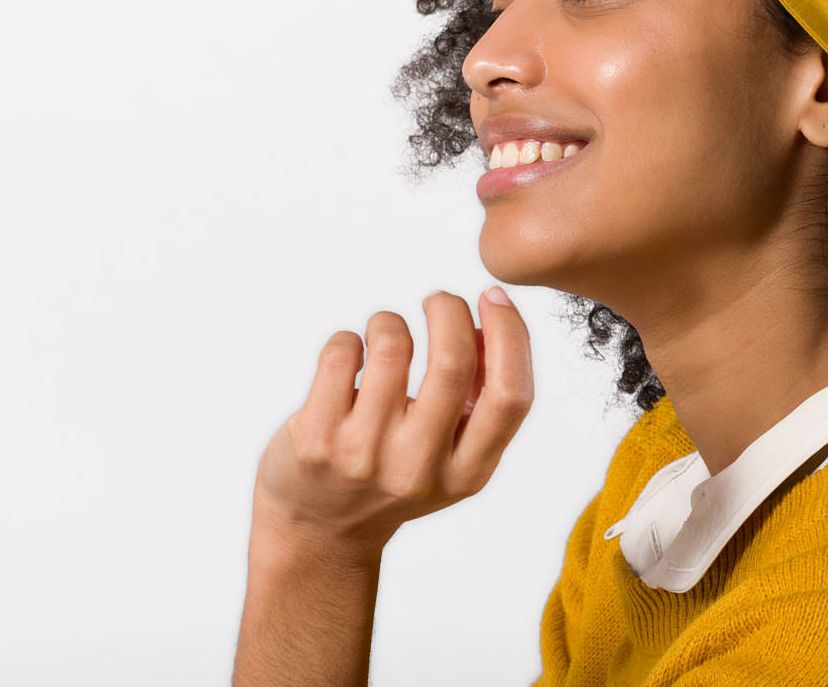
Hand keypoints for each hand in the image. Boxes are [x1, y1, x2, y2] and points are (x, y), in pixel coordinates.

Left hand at [252, 287, 534, 560]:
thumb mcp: (452, 457)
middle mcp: (418, 468)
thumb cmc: (393, 473)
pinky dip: (348, 339)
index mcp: (467, 473)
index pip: (510, 396)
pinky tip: (349, 358)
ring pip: (391, 347)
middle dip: (449, 310)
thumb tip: (488, 324)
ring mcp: (364, 455)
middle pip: (453, 363)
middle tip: (438, 301)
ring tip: (384, 334)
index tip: (494, 299)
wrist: (320, 529)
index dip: (511, 335)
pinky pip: (340, 353)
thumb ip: (479, 399)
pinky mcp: (315, 439)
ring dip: (390, 321)